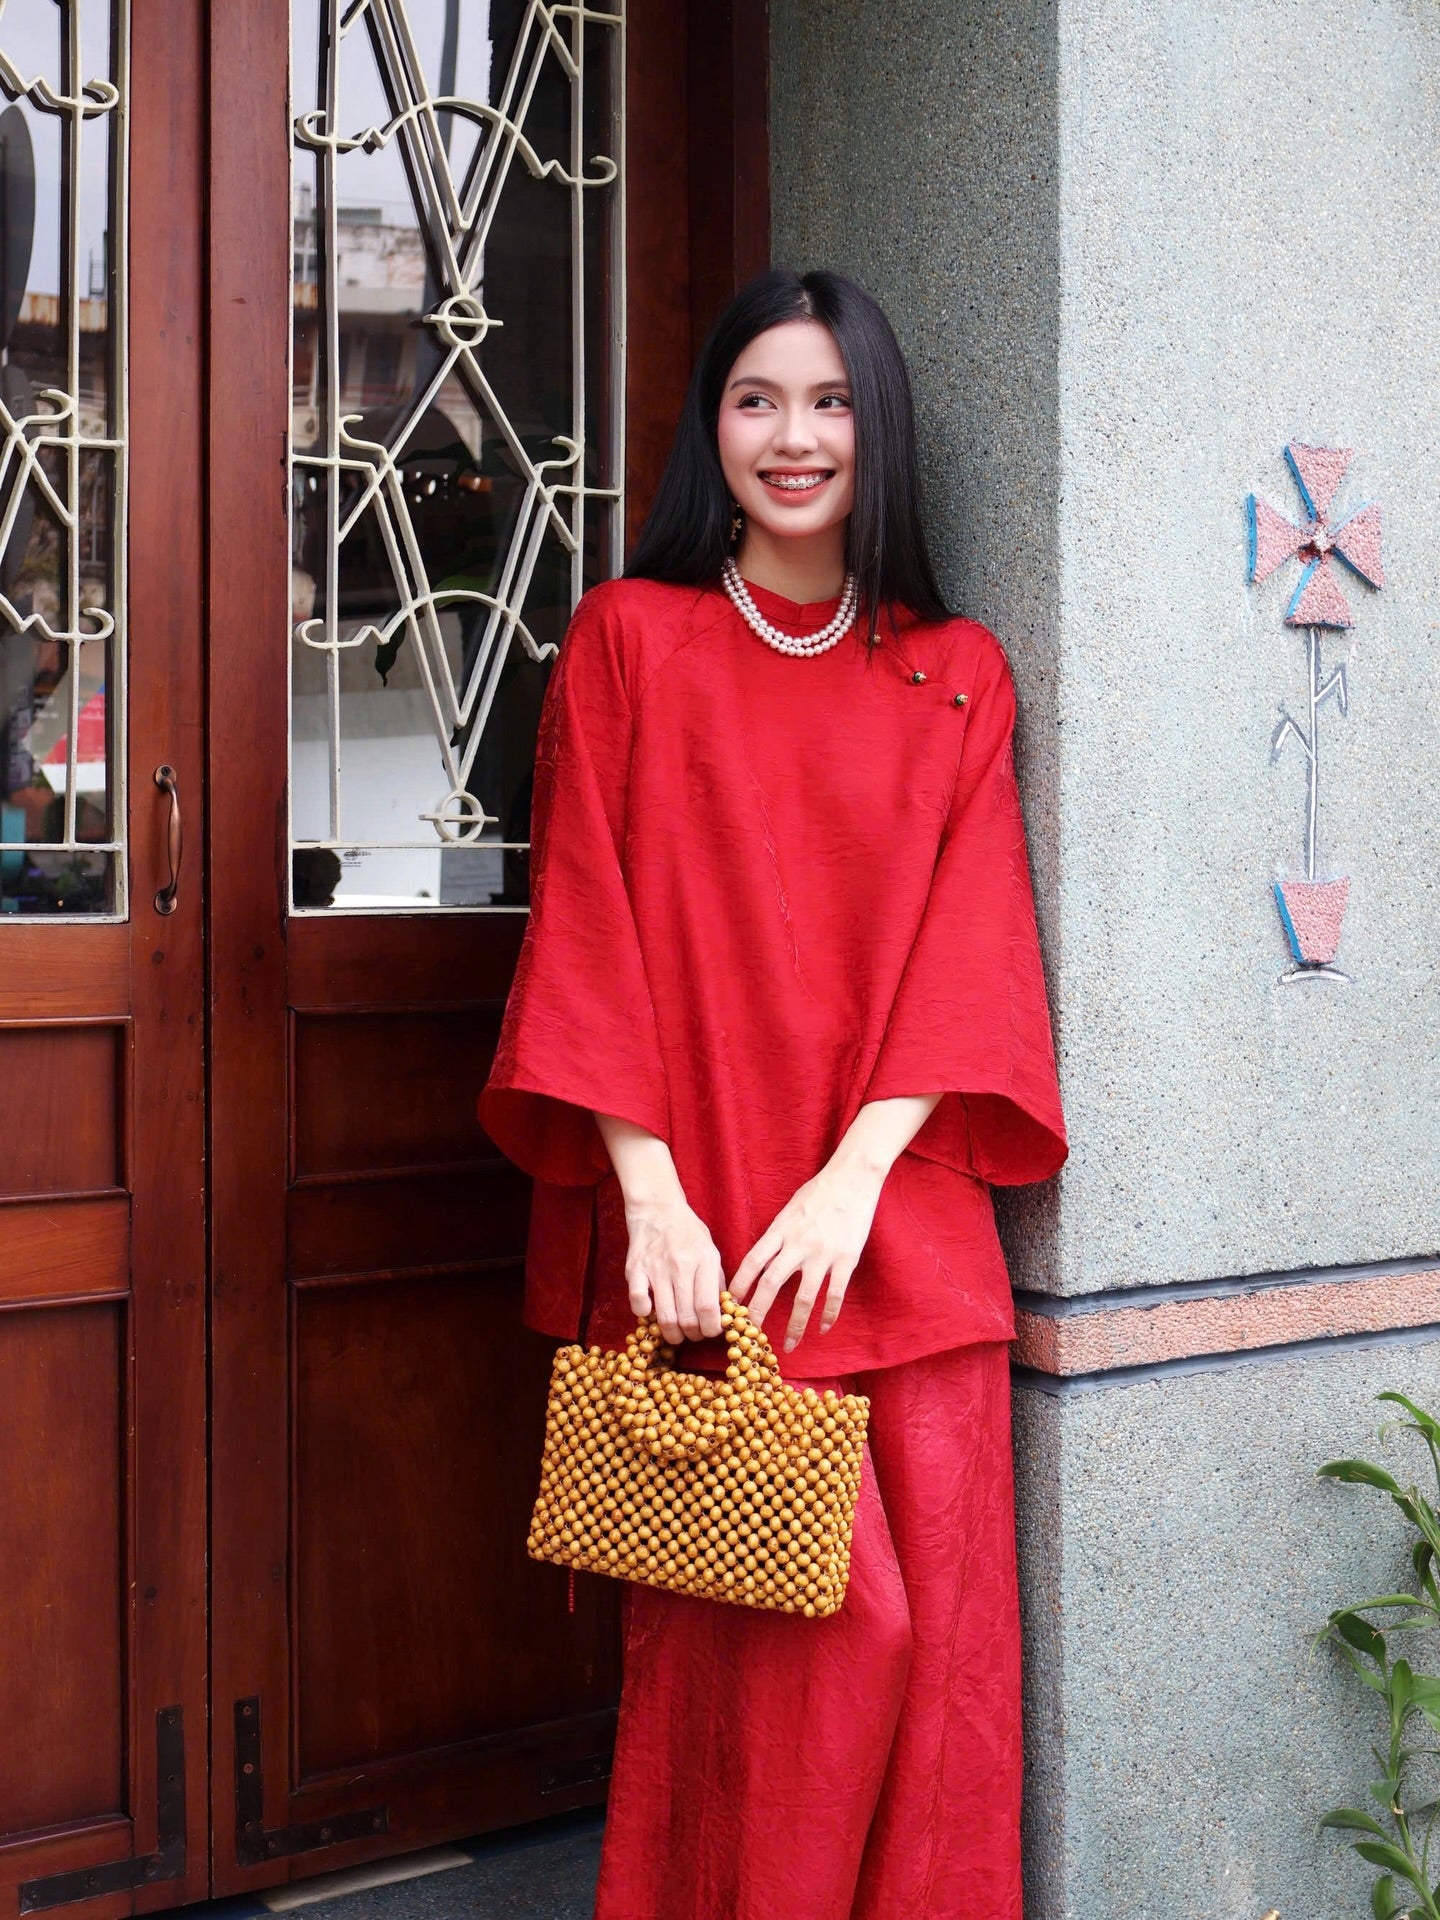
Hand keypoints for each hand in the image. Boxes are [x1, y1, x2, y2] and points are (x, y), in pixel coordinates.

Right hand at [623, 1191, 724, 1343]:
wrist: (658, 1209)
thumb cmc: (688, 1232)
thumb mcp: (711, 1251)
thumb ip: (717, 1281)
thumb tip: (723, 1312)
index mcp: (705, 1260)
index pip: (708, 1307)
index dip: (711, 1328)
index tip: (711, 1331)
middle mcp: (681, 1265)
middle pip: (688, 1317)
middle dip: (693, 1335)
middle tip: (694, 1334)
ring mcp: (656, 1268)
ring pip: (665, 1316)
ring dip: (672, 1334)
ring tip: (676, 1333)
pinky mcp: (635, 1269)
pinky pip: (638, 1302)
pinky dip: (644, 1314)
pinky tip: (651, 1312)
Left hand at [729, 1161, 883, 1351]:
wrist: (852, 1179)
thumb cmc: (818, 1192)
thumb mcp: (789, 1210)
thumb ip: (776, 1236)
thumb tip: (762, 1263)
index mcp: (780, 1230)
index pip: (752, 1262)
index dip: (739, 1286)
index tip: (730, 1306)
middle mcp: (798, 1244)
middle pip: (772, 1284)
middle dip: (758, 1312)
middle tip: (750, 1334)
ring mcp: (823, 1253)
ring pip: (804, 1297)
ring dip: (795, 1325)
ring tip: (789, 1345)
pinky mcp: (846, 1259)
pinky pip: (835, 1294)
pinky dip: (828, 1314)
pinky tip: (823, 1327)